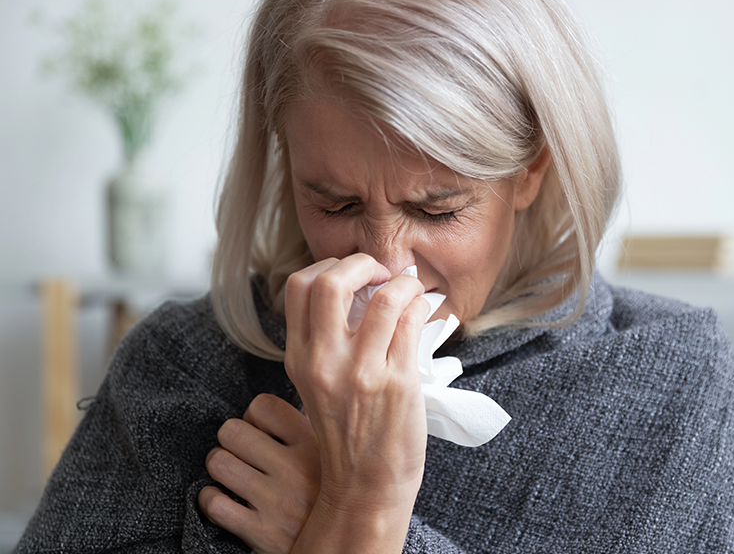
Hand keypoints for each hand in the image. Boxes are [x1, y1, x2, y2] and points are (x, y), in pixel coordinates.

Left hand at [198, 393, 319, 553]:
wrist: (340, 548)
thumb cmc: (332, 498)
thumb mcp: (335, 458)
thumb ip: (314, 431)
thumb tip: (297, 403)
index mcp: (314, 445)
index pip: (263, 406)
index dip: (253, 415)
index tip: (259, 430)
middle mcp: (295, 469)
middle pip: (232, 431)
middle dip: (230, 441)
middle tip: (240, 453)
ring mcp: (276, 501)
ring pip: (218, 463)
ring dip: (220, 467)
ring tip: (232, 474)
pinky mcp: (260, 532)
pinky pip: (213, 503)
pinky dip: (211, 499)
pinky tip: (226, 500)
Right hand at [284, 254, 429, 551]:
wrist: (365, 485)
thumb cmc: (347, 432)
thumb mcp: (317, 384)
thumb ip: (326, 340)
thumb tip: (362, 288)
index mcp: (299, 358)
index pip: (298, 286)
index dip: (328, 266)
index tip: (352, 273)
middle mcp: (324, 362)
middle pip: (330, 281)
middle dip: (361, 262)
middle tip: (379, 272)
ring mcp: (361, 372)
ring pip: (384, 297)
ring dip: (403, 281)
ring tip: (409, 288)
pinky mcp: (397, 382)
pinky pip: (411, 322)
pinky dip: (420, 304)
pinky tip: (422, 309)